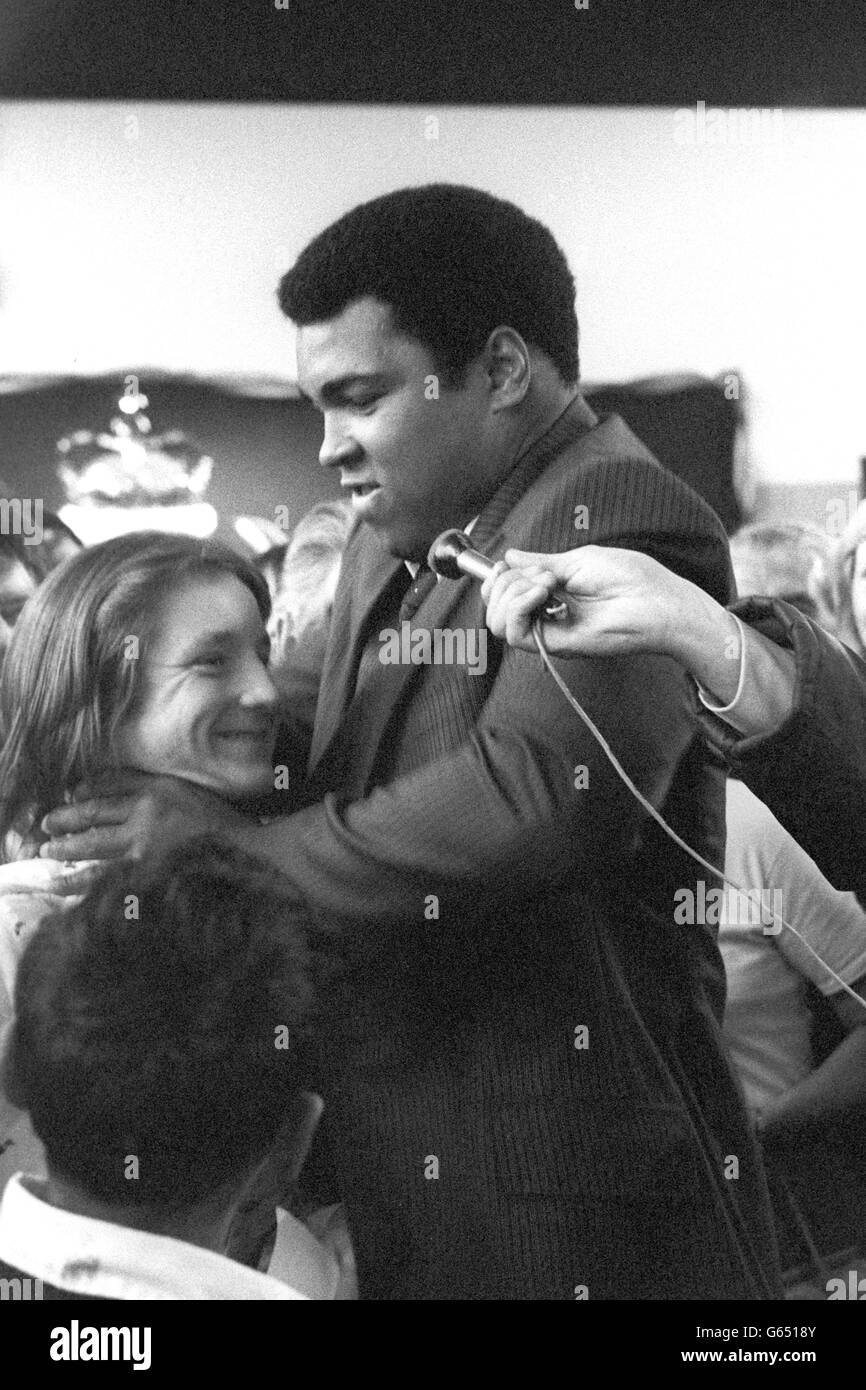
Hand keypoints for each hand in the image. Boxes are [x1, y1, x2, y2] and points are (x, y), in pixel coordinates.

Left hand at [38, 771, 247, 862]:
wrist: (248, 856)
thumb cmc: (225, 826)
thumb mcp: (190, 794)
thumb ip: (158, 791)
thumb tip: (121, 796)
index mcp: (160, 790)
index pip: (112, 783)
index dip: (87, 788)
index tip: (71, 794)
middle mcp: (147, 814)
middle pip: (96, 812)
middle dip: (67, 818)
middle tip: (46, 824)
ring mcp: (145, 846)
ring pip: (96, 845)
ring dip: (68, 848)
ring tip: (49, 851)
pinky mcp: (147, 873)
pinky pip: (109, 875)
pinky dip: (88, 880)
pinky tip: (72, 884)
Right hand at [481, 545, 695, 657]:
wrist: (658, 603)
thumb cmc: (632, 579)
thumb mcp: (578, 559)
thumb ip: (541, 562)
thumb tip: (510, 556)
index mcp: (551, 594)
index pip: (502, 592)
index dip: (497, 576)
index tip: (510, 562)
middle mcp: (546, 615)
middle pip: (493, 606)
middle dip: (506, 580)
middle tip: (543, 574)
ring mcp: (549, 631)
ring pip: (497, 622)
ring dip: (511, 593)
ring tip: (546, 584)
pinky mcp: (555, 644)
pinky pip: (514, 633)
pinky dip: (518, 606)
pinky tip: (543, 593)